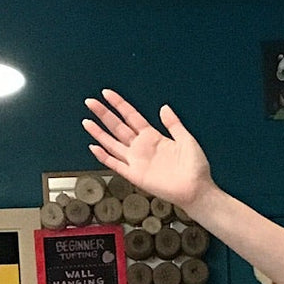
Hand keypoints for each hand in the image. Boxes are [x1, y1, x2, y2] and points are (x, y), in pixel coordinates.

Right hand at [82, 89, 212, 212]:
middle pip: (118, 127)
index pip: (131, 116)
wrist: (197, 190)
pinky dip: (104, 157)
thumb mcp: (187, 140)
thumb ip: (174, 124)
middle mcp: (142, 147)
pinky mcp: (136, 175)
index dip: (119, 105)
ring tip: (86, 121)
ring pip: (113, 144)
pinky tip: (93, 147)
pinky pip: (116, 164)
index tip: (107, 93)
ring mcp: (137, 161)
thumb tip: (164, 107)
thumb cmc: (195, 168)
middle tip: (90, 102)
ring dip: (99, 133)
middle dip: (104, 114)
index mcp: (153, 137)